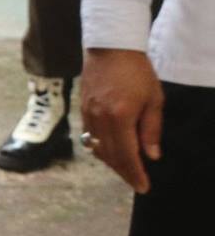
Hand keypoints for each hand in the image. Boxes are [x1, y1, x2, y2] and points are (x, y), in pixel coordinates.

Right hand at [81, 47, 163, 193]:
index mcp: (120, 116)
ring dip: (112, 162)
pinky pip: (90, 136)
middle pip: (110, 156)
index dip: (135, 173)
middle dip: (124, 172)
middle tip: (136, 182)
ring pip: (98, 148)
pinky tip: (112, 150)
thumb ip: (151, 129)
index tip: (143, 187)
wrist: (111, 48)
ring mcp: (88, 113)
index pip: (128, 154)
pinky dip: (101, 148)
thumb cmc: (137, 71)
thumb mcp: (154, 100)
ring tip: (126, 168)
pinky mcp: (83, 108)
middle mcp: (100, 118)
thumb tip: (152, 155)